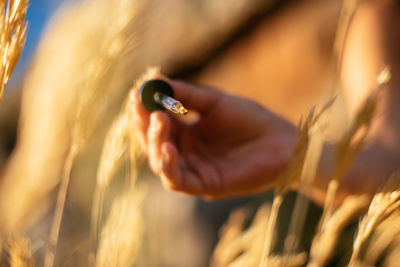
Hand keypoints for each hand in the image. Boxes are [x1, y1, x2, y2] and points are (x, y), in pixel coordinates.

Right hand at [132, 78, 295, 198]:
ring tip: (159, 120)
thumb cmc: (251, 120)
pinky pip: (177, 180)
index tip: (136, 91)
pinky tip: (168, 148)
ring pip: (160, 161)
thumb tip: (156, 79)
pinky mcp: (203, 185)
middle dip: (145, 123)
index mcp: (186, 132)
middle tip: (143, 105)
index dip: (144, 108)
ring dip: (155, 141)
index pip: (156, 122)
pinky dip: (169, 165)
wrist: (281, 142)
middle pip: (152, 141)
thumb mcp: (215, 102)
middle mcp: (185, 152)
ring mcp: (193, 169)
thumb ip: (187, 95)